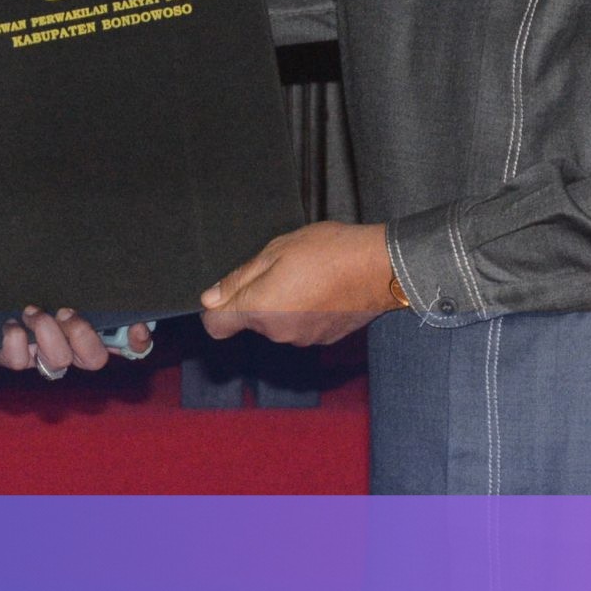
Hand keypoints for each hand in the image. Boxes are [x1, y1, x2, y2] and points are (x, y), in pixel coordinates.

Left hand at [0, 282, 150, 376]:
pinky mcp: (4, 357)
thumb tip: (102, 257)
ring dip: (47, 333)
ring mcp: (34, 355)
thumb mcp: (45, 272)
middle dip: (85, 336)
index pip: (121, 343)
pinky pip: (18, 360)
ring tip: (30, 310)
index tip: (138, 327)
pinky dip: (16, 340)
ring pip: (59, 363)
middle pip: (94, 359)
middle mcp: (62, 345)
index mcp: (79, 325)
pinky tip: (10, 323)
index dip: (135, 342)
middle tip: (66, 311)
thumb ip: (71, 273)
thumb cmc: (11, 281)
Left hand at [200, 221, 402, 346]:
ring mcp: (302, 339)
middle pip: (251, 321)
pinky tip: (323, 290)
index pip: (216, 325)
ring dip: (284, 304)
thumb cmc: (328, 252)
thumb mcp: (276, 250)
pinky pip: (301, 327)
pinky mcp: (323, 340)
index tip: (228, 292)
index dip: (216, 308)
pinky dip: (305, 311)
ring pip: (278, 324)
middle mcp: (277, 332)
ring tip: (308, 276)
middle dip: (259, 297)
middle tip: (281, 268)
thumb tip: (210, 298)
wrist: (380, 268)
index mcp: (260, 309)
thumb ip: (239, 279)